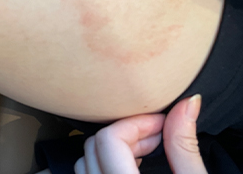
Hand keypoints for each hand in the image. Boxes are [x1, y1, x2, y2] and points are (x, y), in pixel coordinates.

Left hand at [74, 95, 206, 173]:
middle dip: (128, 133)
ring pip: (85, 159)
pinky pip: (86, 172)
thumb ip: (183, 147)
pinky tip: (130, 165)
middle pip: (95, 145)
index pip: (110, 139)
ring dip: (114, 148)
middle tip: (157, 136)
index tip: (159, 122)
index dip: (137, 123)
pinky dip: (104, 162)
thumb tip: (186, 105)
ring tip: (146, 151)